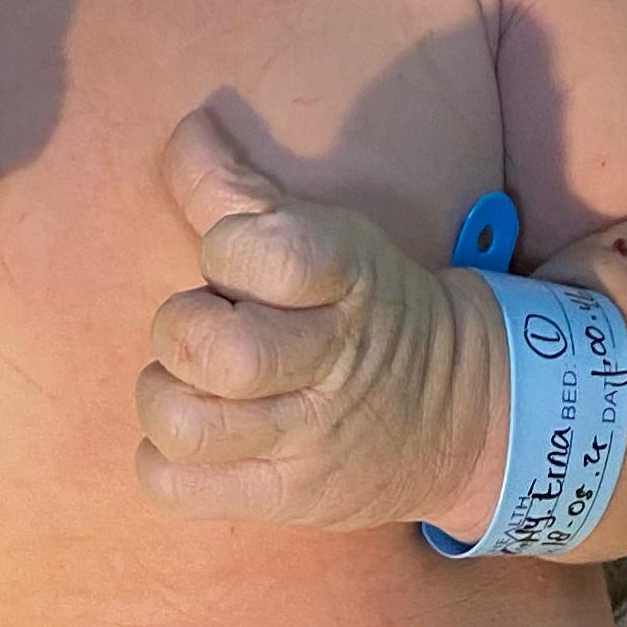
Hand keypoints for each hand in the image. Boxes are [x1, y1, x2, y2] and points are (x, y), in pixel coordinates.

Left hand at [135, 108, 497, 528]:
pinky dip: (161, 460)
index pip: (268, 252)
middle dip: (182, 327)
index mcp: (346, 282)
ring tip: (190, 384)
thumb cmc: (364, 311)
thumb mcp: (328, 238)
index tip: (236, 261)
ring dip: (163, 394)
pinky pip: (177, 486)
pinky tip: (193, 435)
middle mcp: (330, 365)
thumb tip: (185, 127)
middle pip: (216, 350)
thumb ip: (240, 189)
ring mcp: (308, 442)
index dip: (227, 251)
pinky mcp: (284, 498)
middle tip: (207, 327)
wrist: (464, 416)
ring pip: (186, 424)